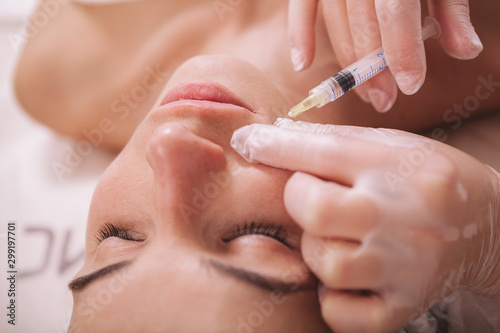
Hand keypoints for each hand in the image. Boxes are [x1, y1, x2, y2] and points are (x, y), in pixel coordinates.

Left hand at [231, 119, 499, 331]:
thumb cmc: (427, 180)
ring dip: (313, 249)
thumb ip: (335, 142)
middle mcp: (404, 217)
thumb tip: (271, 136)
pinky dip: (330, 296)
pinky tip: (342, 277)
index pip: (323, 152)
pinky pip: (342, 312)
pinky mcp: (405, 305)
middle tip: (310, 199)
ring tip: (332, 238)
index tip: (246, 141)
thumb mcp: (392, 146)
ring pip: (326, 264)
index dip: (274, 147)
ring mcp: (406, 267)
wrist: (489, 228)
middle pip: (316, 211)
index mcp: (398, 167)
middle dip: (297, 200)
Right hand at [288, 0, 482, 111]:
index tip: (410, 85)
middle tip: (384, 100)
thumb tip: (466, 51)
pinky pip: (301, 7)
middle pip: (362, 24)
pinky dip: (299, 34)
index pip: (394, 11)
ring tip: (364, 92)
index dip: (402, 51)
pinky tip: (302, 65)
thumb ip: (451, 8)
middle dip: (373, 68)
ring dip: (347, 62)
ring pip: (335, 22)